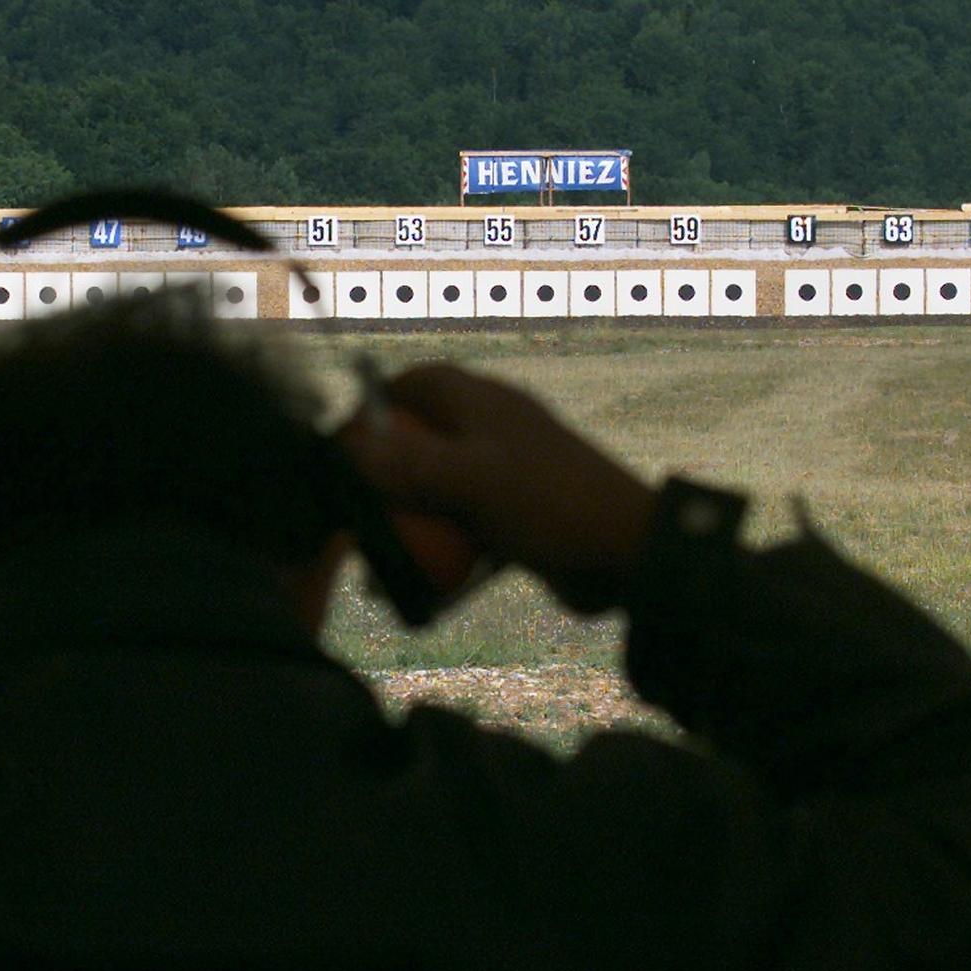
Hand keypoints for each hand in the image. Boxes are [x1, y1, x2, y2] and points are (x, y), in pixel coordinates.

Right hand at [341, 364, 657, 613]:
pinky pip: (465, 533)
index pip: (420, 382)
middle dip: (385, 475)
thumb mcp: (470, 480)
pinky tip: (420, 589)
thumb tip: (345, 450)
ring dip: (410, 524)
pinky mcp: (518, 521)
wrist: (628, 556)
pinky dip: (442, 555)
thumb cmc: (551, 504)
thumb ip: (406, 464)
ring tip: (375, 559)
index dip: (378, 401)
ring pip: (441, 493)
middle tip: (353, 508)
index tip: (343, 438)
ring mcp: (507, 479)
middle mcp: (494, 434)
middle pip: (422, 440)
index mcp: (485, 405)